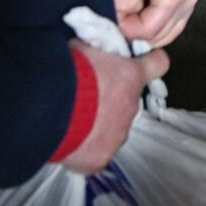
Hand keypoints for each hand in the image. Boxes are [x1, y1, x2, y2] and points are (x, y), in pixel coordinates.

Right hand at [59, 42, 168, 173]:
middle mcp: (131, 106)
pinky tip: (67, 140)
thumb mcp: (82, 47)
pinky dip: (84, 148)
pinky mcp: (100, 158)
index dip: (149, 62)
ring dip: (98, 124)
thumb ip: (95, 49)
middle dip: (111, 98)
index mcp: (132, 75)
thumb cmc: (66, 71)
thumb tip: (91, 50)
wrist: (46, 109)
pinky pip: (96, 152)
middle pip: (128, 100)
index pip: (158, 63)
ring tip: (72, 121)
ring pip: (114, 128)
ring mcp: (118, 135)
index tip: (141, 63)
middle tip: (85, 97)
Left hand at [109, 0, 197, 47]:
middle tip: (119, 15)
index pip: (149, 32)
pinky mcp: (185, 2)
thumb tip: (122, 32)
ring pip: (165, 35)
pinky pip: (169, 26)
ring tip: (129, 14)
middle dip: (136, 32)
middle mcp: (190, 1)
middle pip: (160, 37)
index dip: (126, 28)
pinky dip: (152, 26)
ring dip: (144, 31)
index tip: (113, 12)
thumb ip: (120, 8)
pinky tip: (139, 15)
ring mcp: (190, 2)